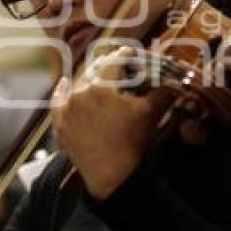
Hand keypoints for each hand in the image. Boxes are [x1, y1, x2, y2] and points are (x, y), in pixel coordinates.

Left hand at [52, 47, 167, 199]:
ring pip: (79, 84)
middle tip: (123, 70)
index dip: (128, 54)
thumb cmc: (132, 142)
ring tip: (103, 83)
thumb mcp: (151, 112)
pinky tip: (63, 84)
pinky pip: (58, 102)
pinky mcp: (60, 125)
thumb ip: (163, 91)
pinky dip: (62, 92)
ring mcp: (67, 109)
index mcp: (102, 85)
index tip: (134, 54)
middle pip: (96, 69)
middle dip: (111, 68)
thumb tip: (173, 81)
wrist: (112, 176)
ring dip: (92, 80)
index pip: (116, 59)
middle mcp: (80, 92)